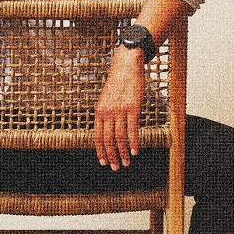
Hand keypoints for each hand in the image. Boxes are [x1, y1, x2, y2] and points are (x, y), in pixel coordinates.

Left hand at [93, 46, 145, 168]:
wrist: (125, 66)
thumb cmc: (118, 84)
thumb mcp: (107, 99)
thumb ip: (106, 114)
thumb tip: (108, 132)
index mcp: (99, 111)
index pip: (98, 136)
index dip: (100, 150)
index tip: (103, 162)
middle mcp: (107, 112)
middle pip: (108, 140)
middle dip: (111, 156)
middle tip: (116, 168)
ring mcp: (119, 110)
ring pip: (119, 138)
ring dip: (123, 153)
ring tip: (126, 163)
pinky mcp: (132, 108)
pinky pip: (132, 130)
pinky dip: (133, 143)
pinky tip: (135, 152)